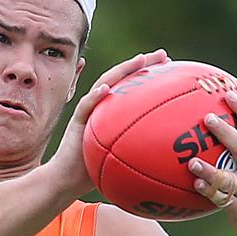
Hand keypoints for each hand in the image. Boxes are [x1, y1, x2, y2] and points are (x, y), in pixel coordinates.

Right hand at [48, 49, 171, 197]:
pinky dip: (94, 97)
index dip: (150, 76)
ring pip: (104, 84)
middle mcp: (100, 107)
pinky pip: (85, 107)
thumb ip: (136, 155)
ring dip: (122, 71)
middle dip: (142, 64)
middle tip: (163, 55)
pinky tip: (105, 90)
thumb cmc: (92, 174)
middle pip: (122, 78)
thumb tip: (165, 161)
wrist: (66, 180)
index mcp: (111, 113)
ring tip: (139, 60)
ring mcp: (88, 112)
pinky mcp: (76, 122)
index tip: (171, 67)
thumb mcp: (120, 162)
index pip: (132, 88)